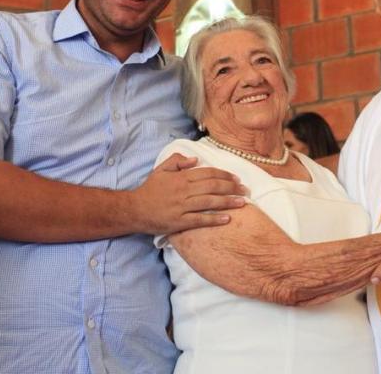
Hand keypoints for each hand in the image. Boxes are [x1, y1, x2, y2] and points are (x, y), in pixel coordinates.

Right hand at [130, 153, 246, 234]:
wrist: (135, 210)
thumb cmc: (150, 190)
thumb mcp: (161, 169)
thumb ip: (177, 161)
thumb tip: (196, 160)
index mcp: (181, 177)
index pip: (208, 173)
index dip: (224, 175)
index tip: (236, 178)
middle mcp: (184, 191)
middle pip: (213, 187)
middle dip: (232, 187)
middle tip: (245, 190)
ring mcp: (182, 207)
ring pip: (210, 202)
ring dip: (228, 202)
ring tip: (243, 203)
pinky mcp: (180, 222)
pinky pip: (200, 220)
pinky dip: (215, 219)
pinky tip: (227, 219)